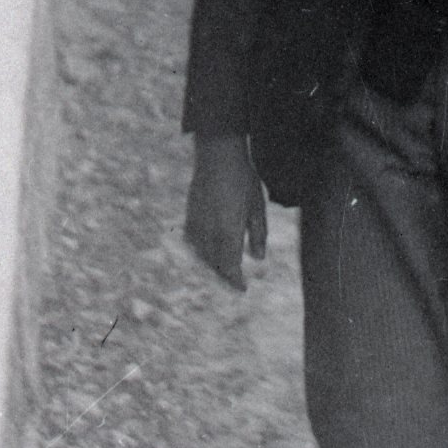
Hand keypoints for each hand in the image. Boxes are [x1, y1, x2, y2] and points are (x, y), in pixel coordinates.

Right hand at [184, 134, 266, 289]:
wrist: (217, 158)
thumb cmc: (243, 180)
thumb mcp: (257, 206)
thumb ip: (258, 234)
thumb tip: (257, 258)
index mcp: (228, 231)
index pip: (229, 265)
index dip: (235, 281)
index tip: (242, 289)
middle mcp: (209, 232)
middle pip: (215, 264)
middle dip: (225, 276)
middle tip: (235, 283)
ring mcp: (196, 225)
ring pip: (203, 255)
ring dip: (213, 266)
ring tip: (224, 270)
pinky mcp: (189, 218)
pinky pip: (194, 243)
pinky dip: (202, 252)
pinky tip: (208, 252)